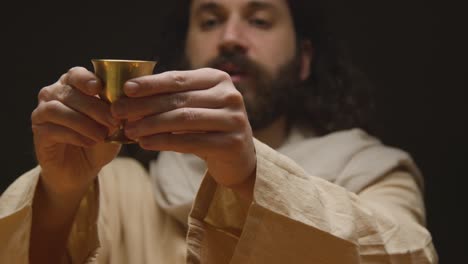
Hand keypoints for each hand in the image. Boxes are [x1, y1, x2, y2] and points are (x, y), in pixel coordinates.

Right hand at [31, 67, 120, 199]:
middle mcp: (54, 94)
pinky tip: (89, 142)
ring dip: (83, 122)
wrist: (83, 168)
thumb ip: (119, 113)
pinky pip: (52, 129)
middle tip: (113, 122)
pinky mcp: (39, 132)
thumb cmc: (100, 140)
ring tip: (102, 136)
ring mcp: (43, 112)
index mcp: (73, 85)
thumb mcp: (114, 125)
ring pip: (57, 109)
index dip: (86, 79)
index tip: (99, 88)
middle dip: (94, 107)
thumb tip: (131, 104)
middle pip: (69, 93)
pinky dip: (74, 135)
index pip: (75, 74)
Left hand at [112, 68, 255, 188]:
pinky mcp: (232, 143)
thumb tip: (129, 95)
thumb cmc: (208, 127)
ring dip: (151, 124)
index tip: (126, 89)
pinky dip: (164, 142)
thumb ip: (172, 97)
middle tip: (118, 112)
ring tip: (129, 130)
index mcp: (218, 79)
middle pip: (178, 99)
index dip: (150, 83)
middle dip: (144, 105)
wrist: (238, 157)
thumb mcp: (195, 105)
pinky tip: (146, 143)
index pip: (178, 78)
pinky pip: (191, 142)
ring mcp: (234, 119)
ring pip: (183, 119)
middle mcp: (230, 95)